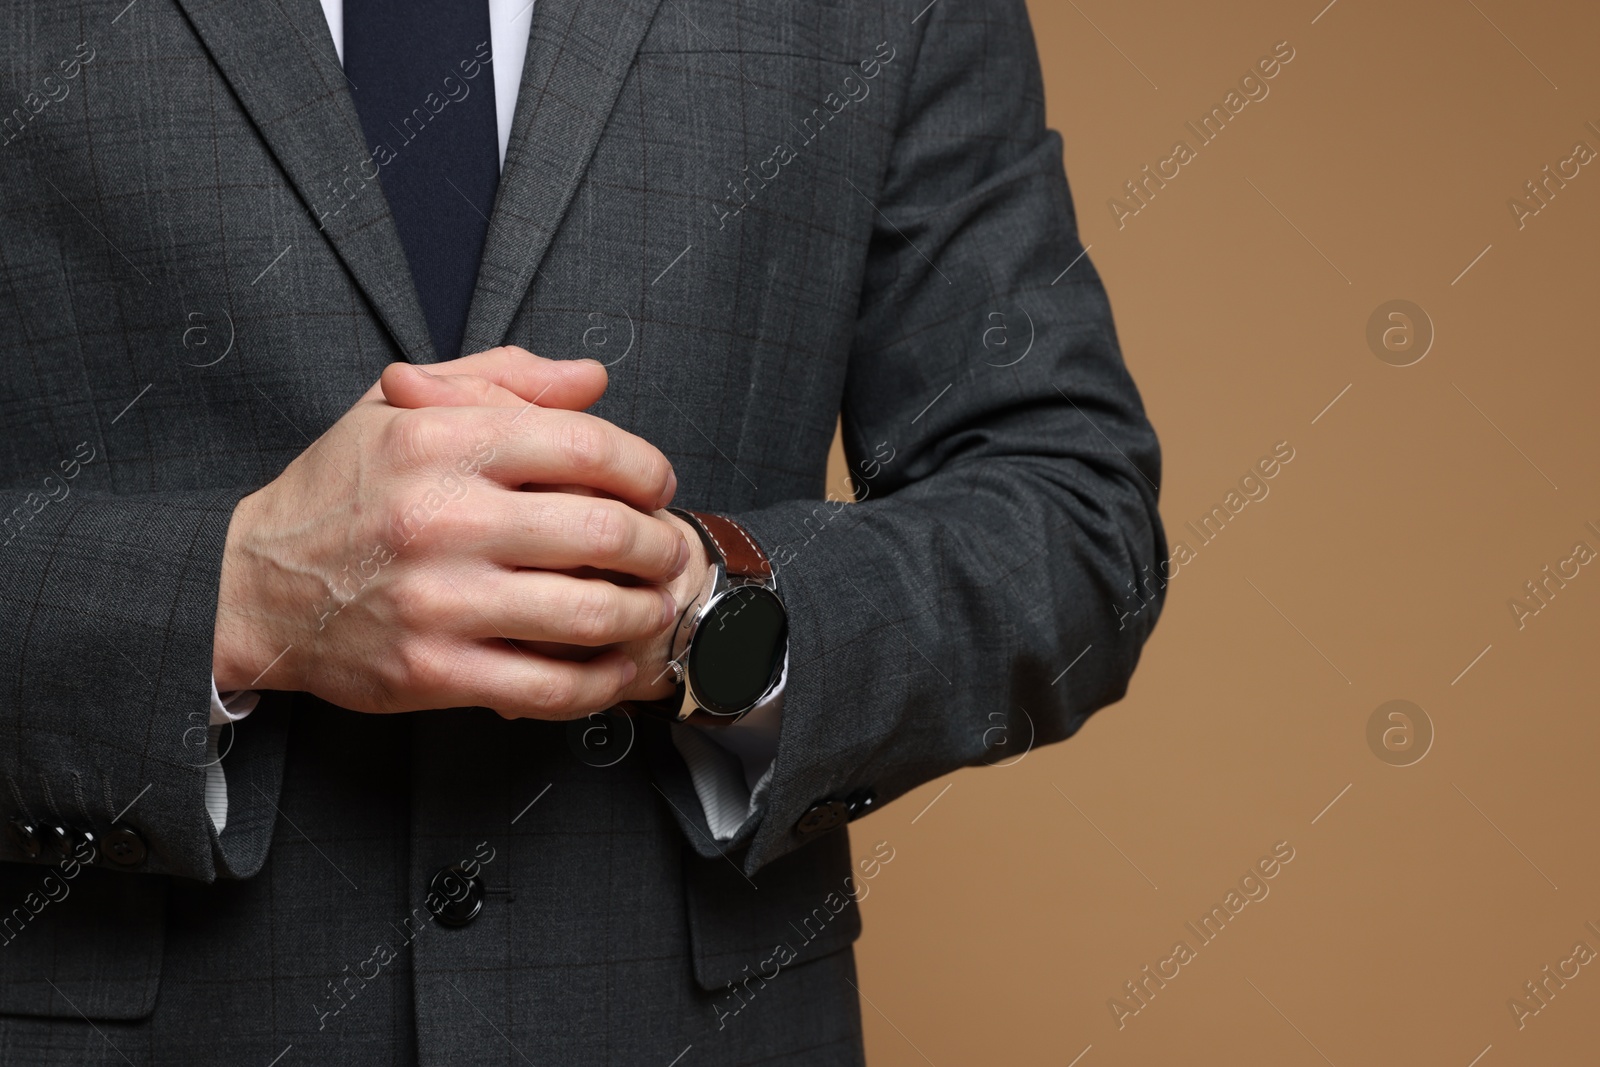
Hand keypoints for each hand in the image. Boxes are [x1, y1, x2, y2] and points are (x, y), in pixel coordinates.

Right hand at [213, 347, 691, 719]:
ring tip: (653, 606)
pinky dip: (601, 681)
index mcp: (441, 442)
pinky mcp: (432, 671)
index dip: (645, 467)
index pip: (585, 445)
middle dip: (659, 544)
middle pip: (604, 530)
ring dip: (645, 613)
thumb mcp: (399, 409)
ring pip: (590, 611)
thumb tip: (592, 378)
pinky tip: (615, 666)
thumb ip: (500, 381)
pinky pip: (549, 686)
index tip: (656, 486)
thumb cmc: (336, 493)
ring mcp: (438, 601)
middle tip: (668, 551)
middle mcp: (442, 518)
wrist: (248, 587)